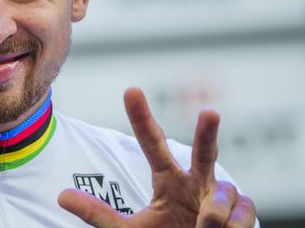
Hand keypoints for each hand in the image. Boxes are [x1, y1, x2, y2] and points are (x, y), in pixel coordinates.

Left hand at [58, 87, 255, 227]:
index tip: (130, 90)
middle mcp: (195, 181)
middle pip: (202, 151)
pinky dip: (234, 226)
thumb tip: (61, 195)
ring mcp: (220, 196)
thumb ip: (97, 214)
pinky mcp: (243, 213)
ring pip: (223, 192)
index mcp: (167, 179)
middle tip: (210, 113)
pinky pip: (243, 212)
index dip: (142, 118)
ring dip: (213, 213)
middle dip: (207, 133)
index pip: (152, 144)